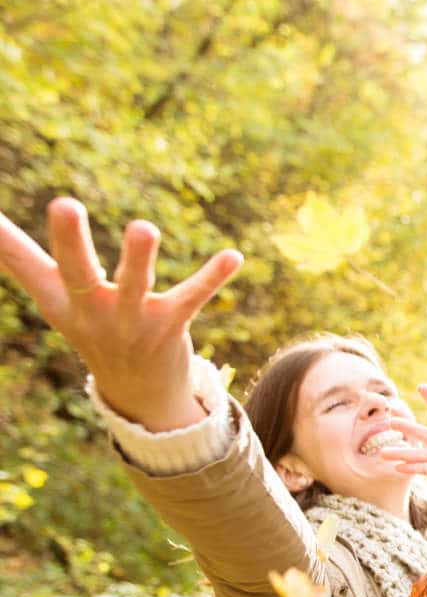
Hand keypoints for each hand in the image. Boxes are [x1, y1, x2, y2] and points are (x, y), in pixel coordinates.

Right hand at [0, 199, 241, 429]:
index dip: (6, 240)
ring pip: (135, 285)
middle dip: (69, 240)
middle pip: (76, 272)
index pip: (25, 264)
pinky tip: (234, 256)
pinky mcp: (171, 324)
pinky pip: (192, 297)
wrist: (138, 392)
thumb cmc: (91, 326)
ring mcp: (132, 320)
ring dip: (138, 257)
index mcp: (60, 300)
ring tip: (143, 227)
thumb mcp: (52, 295)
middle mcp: (92, 310)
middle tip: (64, 204)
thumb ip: (18, 256)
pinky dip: (213, 276)